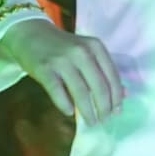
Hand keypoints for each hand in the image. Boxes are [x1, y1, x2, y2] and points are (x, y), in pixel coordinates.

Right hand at [0, 17, 125, 124]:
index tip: (117, 112)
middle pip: (99, 87)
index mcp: (96, 47)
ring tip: (91, 122)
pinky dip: (65, 105)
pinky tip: (70, 112)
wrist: (31, 33)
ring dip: (87, 111)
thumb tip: (123, 96)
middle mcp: (81, 52)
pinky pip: (57, 92)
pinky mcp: (44, 69)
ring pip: (80, 92)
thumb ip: (104, 71)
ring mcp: (62, 60)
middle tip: (104, 121)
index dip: (116, 98)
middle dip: (104, 108)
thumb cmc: (63, 47)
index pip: (112, 77)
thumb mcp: (87, 52)